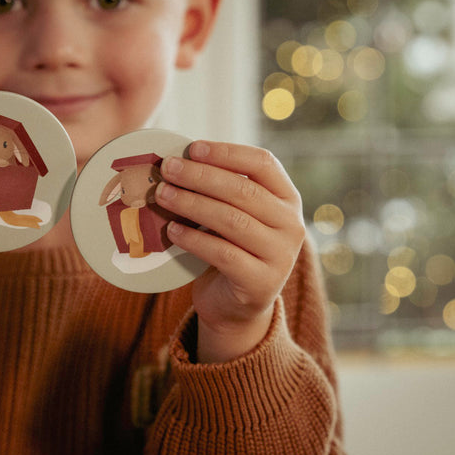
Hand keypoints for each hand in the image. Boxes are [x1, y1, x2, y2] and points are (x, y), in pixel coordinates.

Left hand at [155, 141, 304, 362]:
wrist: (237, 306)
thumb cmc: (231, 247)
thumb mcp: (235, 214)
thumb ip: (221, 189)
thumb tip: (178, 159)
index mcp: (287, 198)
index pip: (263, 163)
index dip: (227, 153)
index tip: (193, 148)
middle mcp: (291, 224)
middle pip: (243, 190)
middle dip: (201, 176)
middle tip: (168, 169)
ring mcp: (280, 255)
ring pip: (232, 220)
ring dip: (192, 203)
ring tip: (163, 194)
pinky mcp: (260, 282)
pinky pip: (223, 254)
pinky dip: (194, 239)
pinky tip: (172, 230)